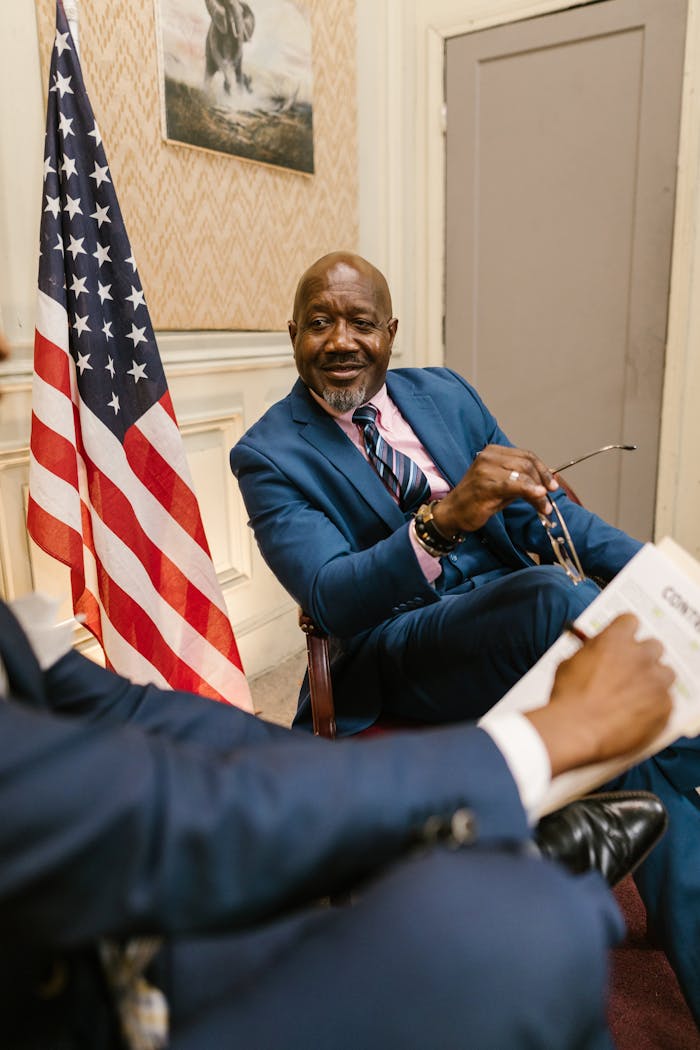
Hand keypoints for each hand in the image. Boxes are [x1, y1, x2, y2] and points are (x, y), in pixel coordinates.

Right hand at [431, 444, 557, 534]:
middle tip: (549, 498)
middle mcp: (488, 456)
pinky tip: (538, 497)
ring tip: (544, 507)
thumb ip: (522, 481)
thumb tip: (547, 484)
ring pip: (523, 474)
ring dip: (538, 492)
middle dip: (542, 482)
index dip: (543, 470)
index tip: (553, 485)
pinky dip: (529, 490)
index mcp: (493, 452)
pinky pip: (513, 485)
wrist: (453, 512)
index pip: (526, 455)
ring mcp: (485, 469)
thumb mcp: (504, 486)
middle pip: (526, 463)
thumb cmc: (477, 499)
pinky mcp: (485, 485)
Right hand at [525, 614, 673, 775]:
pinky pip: (666, 702)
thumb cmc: (567, 697)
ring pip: (665, 673)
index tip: (621, 642)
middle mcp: (641, 655)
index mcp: (616, 639)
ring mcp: (656, 681)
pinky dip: (654, 707)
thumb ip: (589, 653)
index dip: (624, 632)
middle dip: (643, 657)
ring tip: (636, 696)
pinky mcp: (665, 706)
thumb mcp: (570, 664)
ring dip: (653, 681)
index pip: (630, 621)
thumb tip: (593, 651)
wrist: (576, 729)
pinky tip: (636, 716)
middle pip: (654, 646)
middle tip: (629, 671)